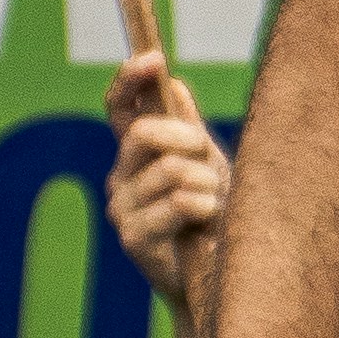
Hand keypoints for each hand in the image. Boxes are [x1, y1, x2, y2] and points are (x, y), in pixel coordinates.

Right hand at [105, 58, 229, 315]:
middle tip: (208, 159)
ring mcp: (123, 209)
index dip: (129, 80)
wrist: (219, 278)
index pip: (119, 108)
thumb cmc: (216, 218)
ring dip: (206, 184)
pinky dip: (204, 207)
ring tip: (214, 205)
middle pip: (144, 133)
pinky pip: (178, 202)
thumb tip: (175, 85)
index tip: (153, 59)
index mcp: (135, 155)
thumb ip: (189, 129)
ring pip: (171, 169)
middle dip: (187, 139)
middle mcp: (120, 178)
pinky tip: (207, 223)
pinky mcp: (133, 238)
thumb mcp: (208, 165)